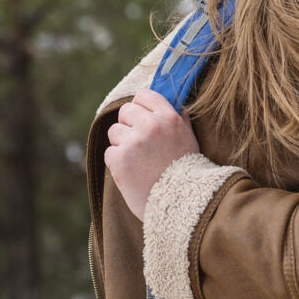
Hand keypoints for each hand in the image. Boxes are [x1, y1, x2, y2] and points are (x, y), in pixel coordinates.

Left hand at [103, 89, 199, 221]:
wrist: (180, 204)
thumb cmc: (186, 171)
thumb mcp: (188, 137)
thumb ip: (177, 116)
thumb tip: (170, 98)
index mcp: (169, 117)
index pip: (144, 94)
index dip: (141, 106)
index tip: (143, 119)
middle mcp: (150, 126)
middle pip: (125, 111)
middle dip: (129, 125)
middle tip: (139, 143)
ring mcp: (133, 142)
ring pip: (114, 131)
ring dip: (122, 144)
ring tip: (138, 160)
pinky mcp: (120, 160)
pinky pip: (109, 153)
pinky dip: (117, 163)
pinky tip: (132, 172)